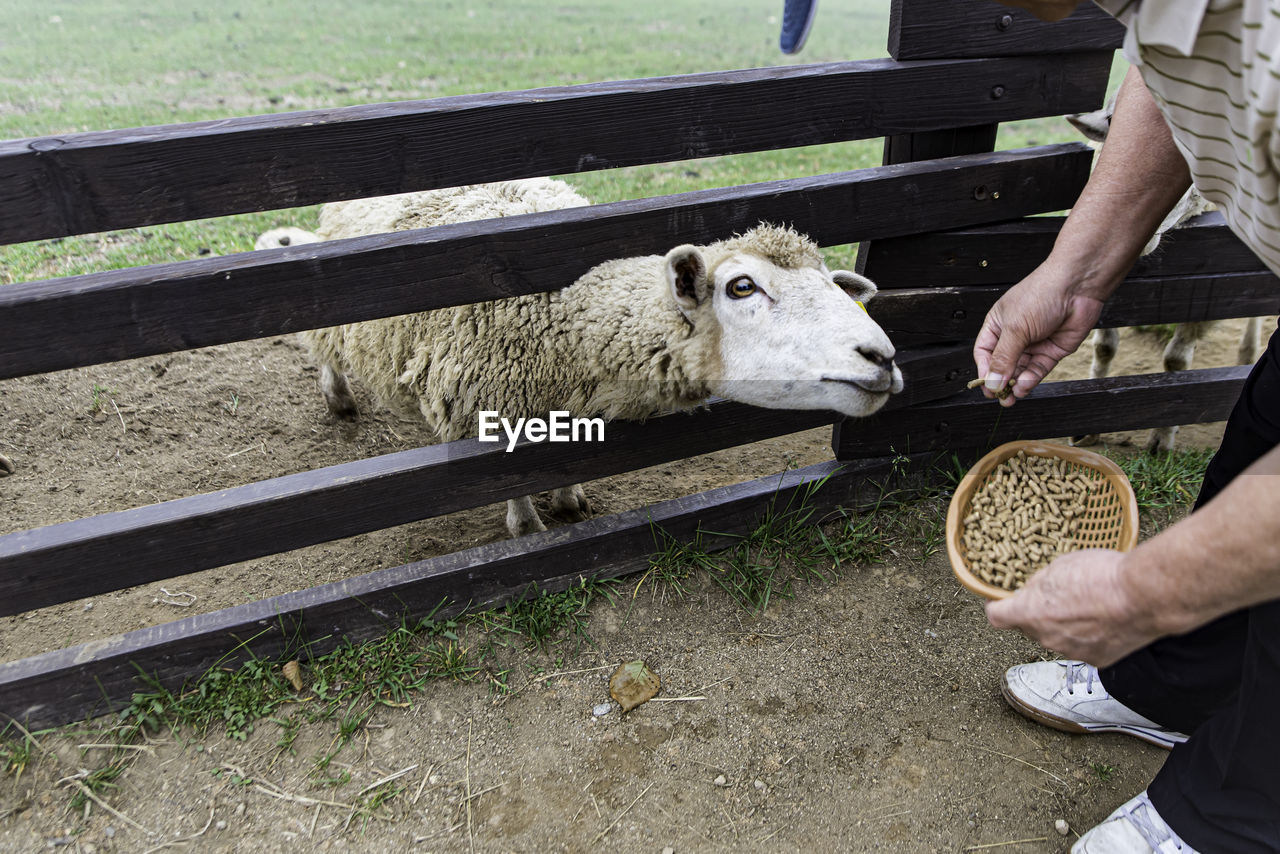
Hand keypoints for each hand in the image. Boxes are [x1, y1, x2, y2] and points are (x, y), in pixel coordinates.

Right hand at [972, 265, 1104, 405]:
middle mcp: (1014, 336)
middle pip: (1002, 366)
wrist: (1077, 287)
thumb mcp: (1015, 328)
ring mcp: (1033, 344)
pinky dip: (1031, 380)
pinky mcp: (1051, 350)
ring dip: (1015, 385)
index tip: (987, 386)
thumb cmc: (1042, 294)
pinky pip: (1037, 370)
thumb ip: (1003, 359)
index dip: (984, 371)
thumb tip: (992, 382)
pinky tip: (1025, 386)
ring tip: (1012, 397)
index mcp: (997, 325)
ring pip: (1020, 371)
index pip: (984, 354)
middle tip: (1000, 397)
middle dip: (1000, 382)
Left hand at [985, 549, 1157, 666]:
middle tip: (1053, 596)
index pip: (996, 617)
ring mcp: (1072, 652)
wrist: (1144, 596)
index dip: (997, 606)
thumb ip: (1039, 583)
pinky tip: (1101, 618)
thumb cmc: (1102, 575)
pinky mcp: (1098, 660)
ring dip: (1062, 624)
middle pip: (1029, 627)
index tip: (1001, 598)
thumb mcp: (1059, 566)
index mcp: (1030, 613)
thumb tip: (1032, 591)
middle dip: (1035, 613)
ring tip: (1084, 604)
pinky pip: (1081, 646)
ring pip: (1056, 638)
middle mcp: (1047, 638)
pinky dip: (1086, 635)